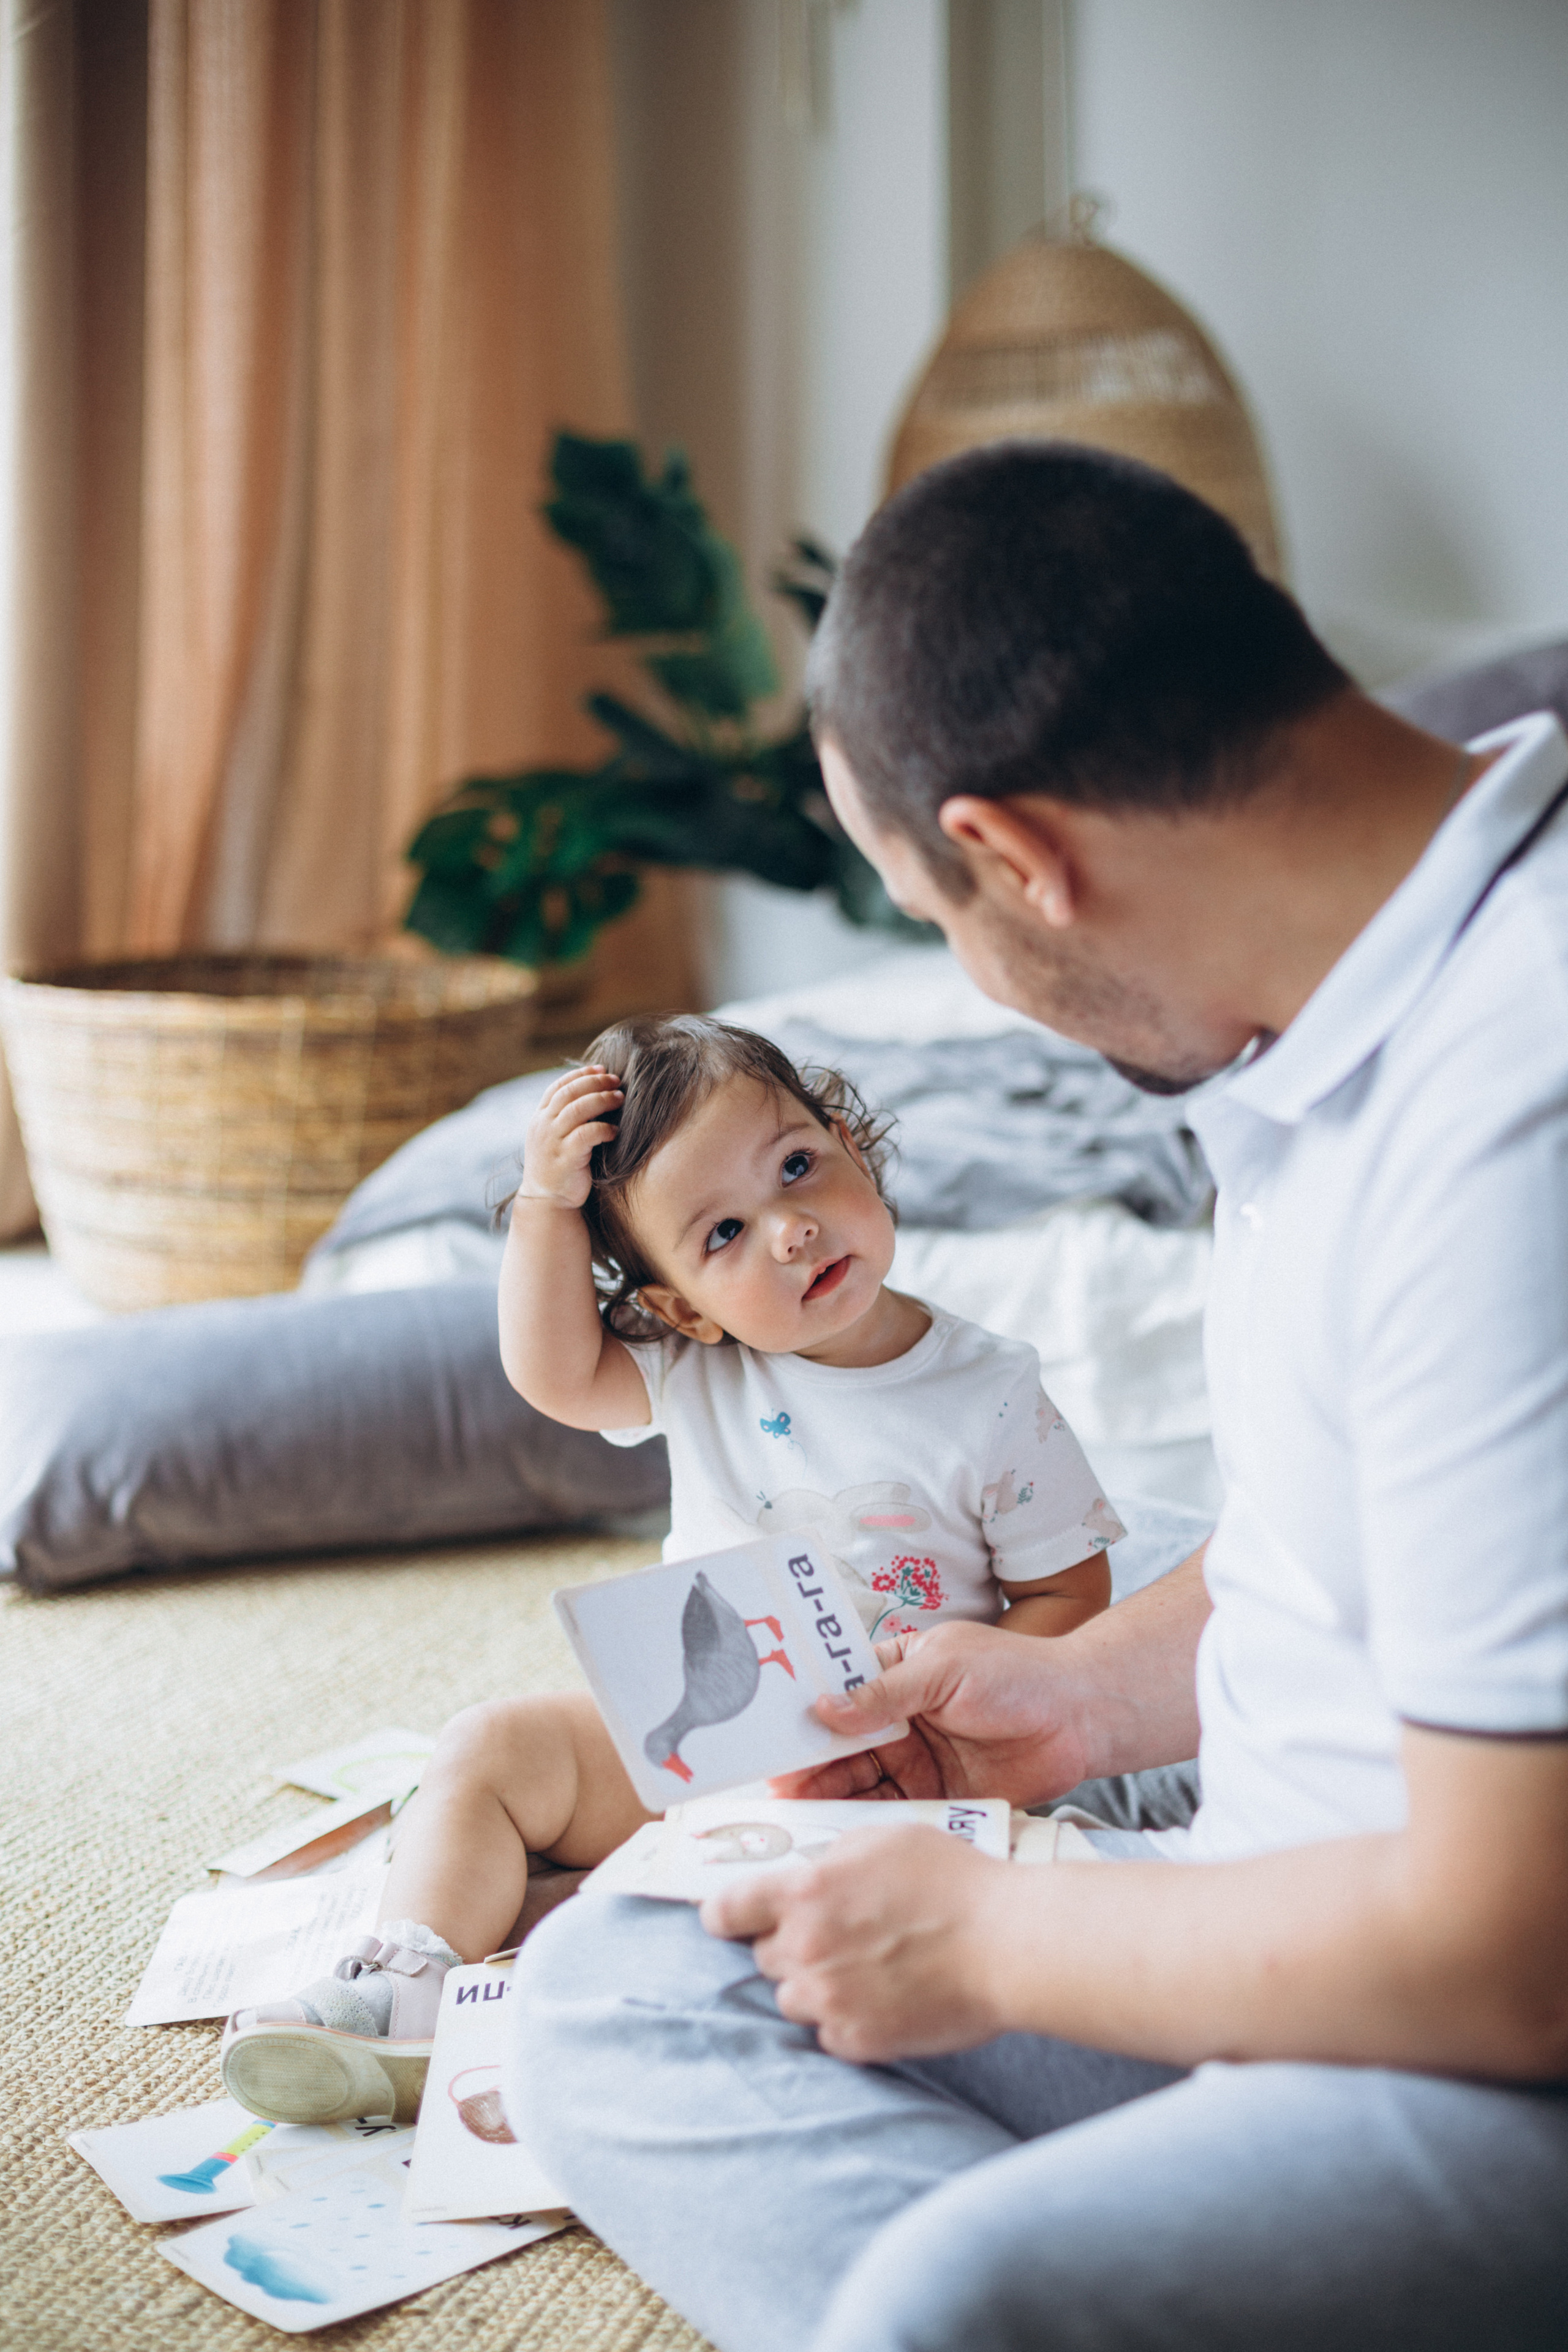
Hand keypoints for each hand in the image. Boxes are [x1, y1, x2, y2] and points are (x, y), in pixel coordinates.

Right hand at [515, 1067, 623, 1210]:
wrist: (547, 1201)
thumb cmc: (559, 1166)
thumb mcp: (555, 1137)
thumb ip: (565, 1117)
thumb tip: (594, 1094)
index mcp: (540, 1117)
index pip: (558, 1086)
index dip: (581, 1074)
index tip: (602, 1068)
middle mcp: (543, 1126)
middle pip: (569, 1093)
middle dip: (595, 1082)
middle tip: (616, 1081)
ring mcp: (552, 1142)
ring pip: (577, 1109)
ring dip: (601, 1100)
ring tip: (620, 1098)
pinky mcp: (565, 1158)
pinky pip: (586, 1135)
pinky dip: (603, 1129)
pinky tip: (615, 1131)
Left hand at [700, 1823, 1010, 2061]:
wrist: (1006, 1945)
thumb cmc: (953, 1881)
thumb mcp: (884, 1839)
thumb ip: (832, 1858)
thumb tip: (812, 1877)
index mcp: (804, 1892)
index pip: (726, 1911)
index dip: (724, 1914)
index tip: (730, 1918)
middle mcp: (805, 1949)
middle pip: (764, 1956)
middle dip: (790, 1944)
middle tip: (835, 1935)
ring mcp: (829, 2001)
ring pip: (792, 1998)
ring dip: (815, 1984)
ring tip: (863, 1968)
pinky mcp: (858, 2042)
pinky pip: (828, 2034)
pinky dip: (846, 2019)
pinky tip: (882, 1998)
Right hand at [770, 1619, 1092, 1807]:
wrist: (1082, 1718)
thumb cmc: (1018, 1674)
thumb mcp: (944, 1667)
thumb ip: (884, 1693)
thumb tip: (823, 1708)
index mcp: (895, 1674)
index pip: (836, 1692)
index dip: (802, 1713)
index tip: (770, 1735)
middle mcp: (899, 1719)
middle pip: (840, 1745)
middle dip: (806, 1764)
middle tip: (773, 1787)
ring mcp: (916, 1761)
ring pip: (859, 1782)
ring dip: (828, 1797)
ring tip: (794, 1814)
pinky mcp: (938, 1798)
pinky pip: (892, 1812)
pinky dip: (866, 1823)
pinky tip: (840, 1833)